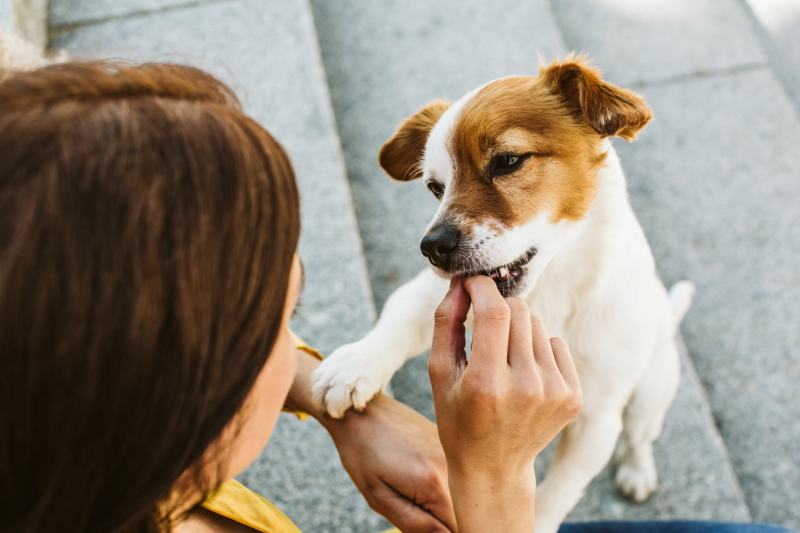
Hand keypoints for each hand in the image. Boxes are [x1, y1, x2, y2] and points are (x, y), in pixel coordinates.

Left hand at [287, 348, 455, 531]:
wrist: (362, 408)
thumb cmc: (363, 452)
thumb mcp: (378, 496)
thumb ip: (414, 523)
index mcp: (434, 484)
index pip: (461, 527)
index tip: (426, 525)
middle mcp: (453, 467)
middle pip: (465, 511)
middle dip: (447, 521)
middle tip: (415, 507)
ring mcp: (455, 454)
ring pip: (463, 495)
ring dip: (447, 503)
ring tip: (415, 490)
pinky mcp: (452, 446)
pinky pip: (457, 477)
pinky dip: (445, 486)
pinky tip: (420, 475)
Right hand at [428, 276, 581, 532]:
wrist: (493, 468)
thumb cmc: (457, 416)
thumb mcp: (439, 372)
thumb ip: (446, 322)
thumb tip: (462, 281)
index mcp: (487, 382)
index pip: (495, 311)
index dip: (483, 287)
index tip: (473, 281)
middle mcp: (526, 387)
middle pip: (519, 311)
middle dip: (498, 309)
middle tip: (484, 331)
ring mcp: (555, 393)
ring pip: (537, 325)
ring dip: (517, 332)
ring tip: (503, 362)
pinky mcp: (573, 397)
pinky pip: (555, 344)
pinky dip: (537, 351)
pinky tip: (523, 377)